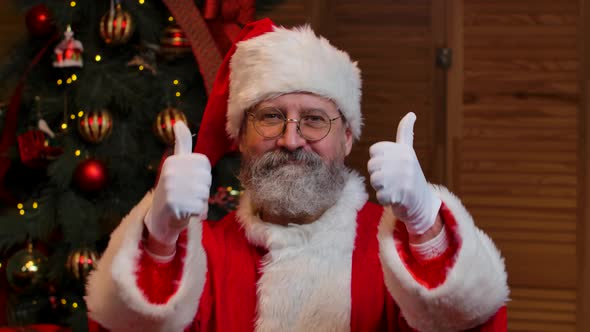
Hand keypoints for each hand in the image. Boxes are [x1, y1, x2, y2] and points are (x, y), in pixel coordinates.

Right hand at [144, 122, 211, 244]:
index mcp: (173, 160)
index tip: (189, 181)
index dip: (202, 176)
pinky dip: (197, 212)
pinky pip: (201, 207)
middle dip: (202, 190)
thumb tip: (178, 122)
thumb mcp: (177, 164)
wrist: (160, 217)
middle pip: (206, 179)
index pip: (205, 165)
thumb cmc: (174, 189)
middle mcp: (170, 172)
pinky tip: (185, 211)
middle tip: (187, 194)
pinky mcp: (175, 204)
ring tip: (186, 203)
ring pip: (204, 194)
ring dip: (200, 202)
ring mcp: (171, 188)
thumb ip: (182, 144)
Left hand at [367, 112, 440, 234]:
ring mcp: (405, 177)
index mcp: (404, 150)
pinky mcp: (403, 194)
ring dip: (380, 187)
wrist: (423, 203)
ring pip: (374, 180)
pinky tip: (394, 198)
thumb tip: (411, 114)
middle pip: (372, 165)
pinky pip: (380, 196)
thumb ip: (406, 133)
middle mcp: (406, 161)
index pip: (374, 150)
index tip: (390, 166)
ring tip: (392, 188)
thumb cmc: (410, 176)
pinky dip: (384, 199)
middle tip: (390, 180)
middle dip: (377, 175)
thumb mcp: (408, 152)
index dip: (378, 161)